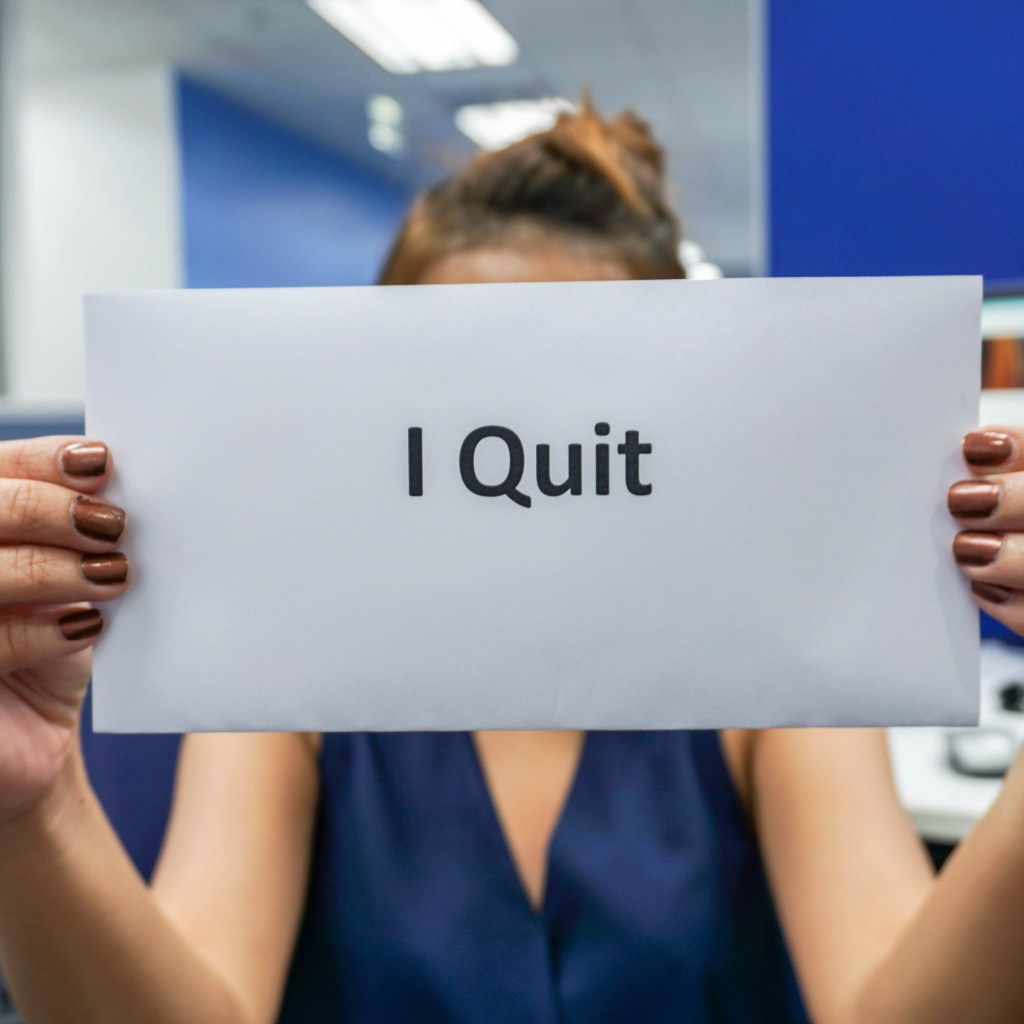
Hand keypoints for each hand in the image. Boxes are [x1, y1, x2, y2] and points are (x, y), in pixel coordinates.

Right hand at [0, 437, 127, 822]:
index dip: (41, 460)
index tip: (102, 464)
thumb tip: (121, 481)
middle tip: (113, 527)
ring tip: (113, 575)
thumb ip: (80, 531)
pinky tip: (84, 626)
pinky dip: (39, 630)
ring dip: (51, 566)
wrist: (34, 738)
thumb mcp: (68, 578)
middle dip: (48, 509)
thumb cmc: (51, 643)